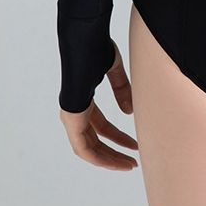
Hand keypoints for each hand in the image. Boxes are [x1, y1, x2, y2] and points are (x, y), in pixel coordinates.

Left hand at [58, 40, 139, 169]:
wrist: (84, 41)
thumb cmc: (96, 47)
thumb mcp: (113, 70)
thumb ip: (121, 90)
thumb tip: (129, 111)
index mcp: (83, 99)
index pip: (100, 126)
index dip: (117, 137)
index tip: (133, 145)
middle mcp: (75, 111)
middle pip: (95, 140)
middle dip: (115, 152)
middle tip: (134, 160)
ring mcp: (71, 116)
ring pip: (89, 149)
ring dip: (109, 159)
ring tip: (129, 165)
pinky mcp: (72, 119)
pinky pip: (83, 149)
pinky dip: (99, 158)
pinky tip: (115, 162)